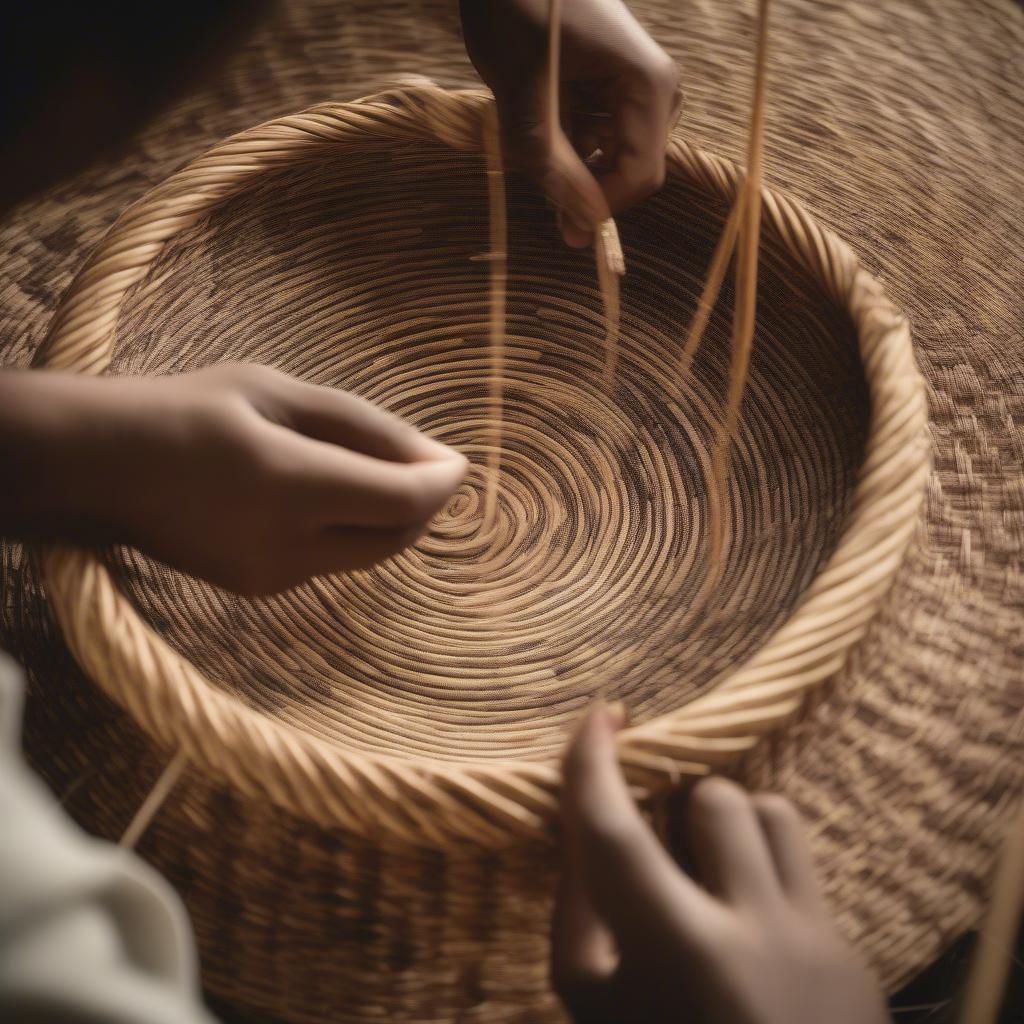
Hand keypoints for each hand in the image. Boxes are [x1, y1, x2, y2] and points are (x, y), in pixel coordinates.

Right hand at [0, 364, 466, 594]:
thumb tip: (437, 459)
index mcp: (290, 485)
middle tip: (425, 463)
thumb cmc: (191, 410)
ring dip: (391, 518)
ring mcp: (272, 576)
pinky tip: (327, 495)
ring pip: (370, 555)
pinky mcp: (261, 589)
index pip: (403, 502)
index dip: (443, 483)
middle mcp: (286, 544)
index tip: (459, 459)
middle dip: (425, 503)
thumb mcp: (279, 392)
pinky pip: (333, 562)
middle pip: (397, 538)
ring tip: (375, 472)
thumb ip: (365, 427)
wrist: (102, 468)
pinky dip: (351, 530)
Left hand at [460, 0, 680, 246]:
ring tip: (530, 125)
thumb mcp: (522, 92)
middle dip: (584, 184)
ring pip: (610, 155)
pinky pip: (599, 134)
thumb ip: (550, 163)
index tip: (561, 227)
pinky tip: (538, 114)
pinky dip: (567, 139)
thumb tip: (580, 228)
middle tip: (535, 173)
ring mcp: (638, 84)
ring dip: (570, 160)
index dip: (602, 209)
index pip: (642, 175)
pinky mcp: (615, 83)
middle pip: (630, 169)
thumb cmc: (516, 6)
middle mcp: (656, 85)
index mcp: (648, 83)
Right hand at [553, 706, 889, 1023]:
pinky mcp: (851, 948)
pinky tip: (747, 907)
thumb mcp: (594, 1006)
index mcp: (673, 955)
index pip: (613, 831)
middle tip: (661, 845)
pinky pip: (803, 858)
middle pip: (711, 799)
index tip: (597, 717)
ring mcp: (813, 939)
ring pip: (769, 809)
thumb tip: (583, 820)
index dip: (592, 762)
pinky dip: (763, 860)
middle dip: (674, 803)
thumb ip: (578, 911)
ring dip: (725, 824)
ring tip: (708, 871)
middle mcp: (750, 934)